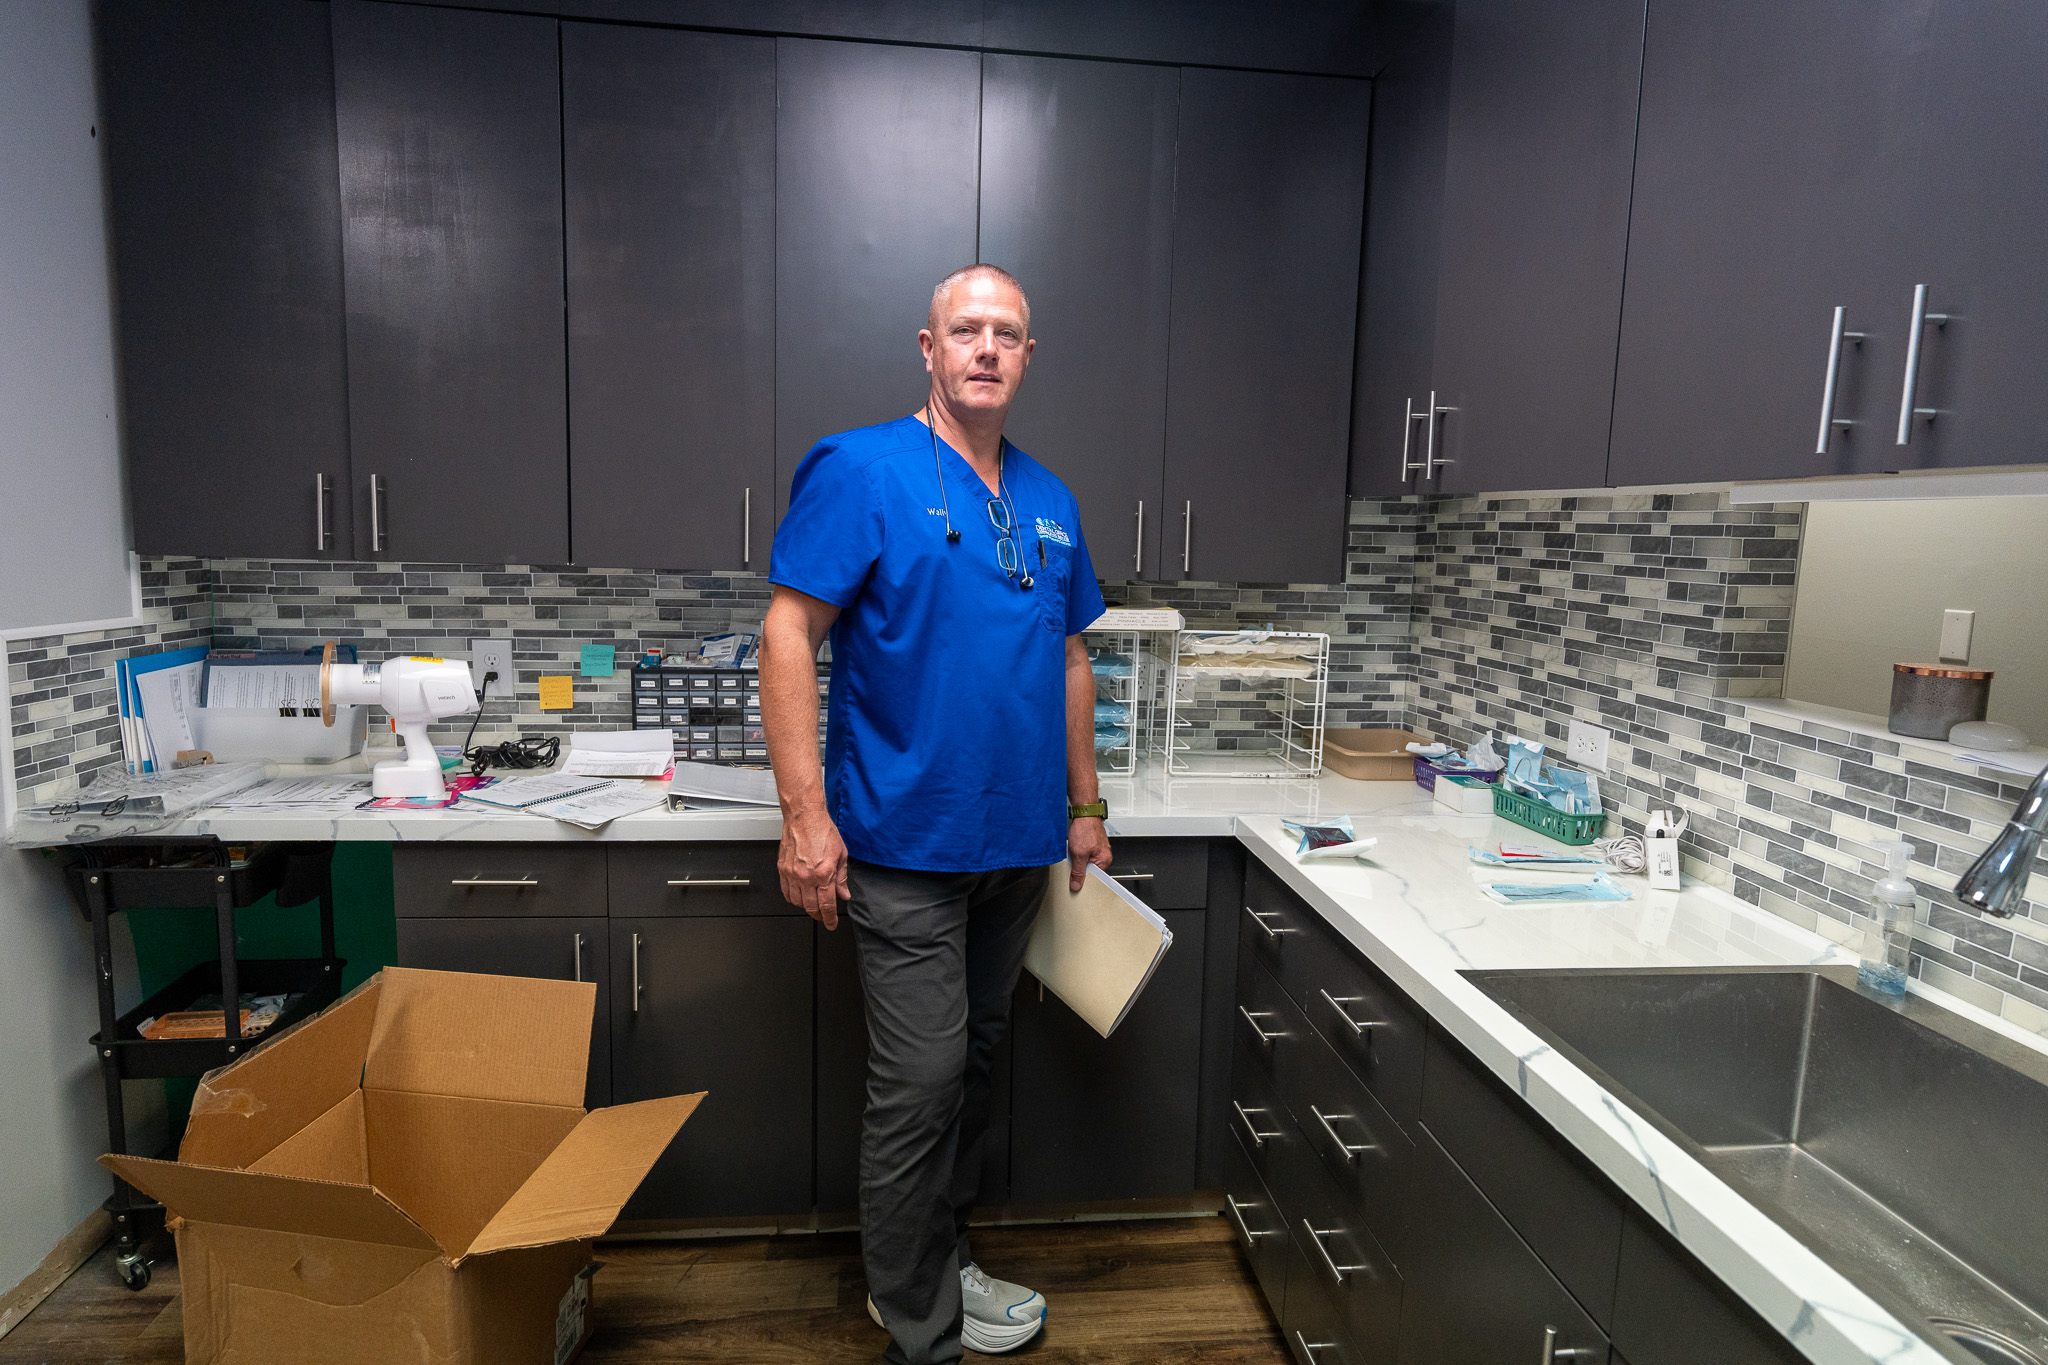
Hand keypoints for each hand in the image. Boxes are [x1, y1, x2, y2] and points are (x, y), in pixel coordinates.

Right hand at [779, 807, 849, 928]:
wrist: (805, 818)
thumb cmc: (823, 831)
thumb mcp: (841, 855)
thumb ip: (842, 878)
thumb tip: (844, 894)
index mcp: (824, 873)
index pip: (827, 905)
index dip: (830, 919)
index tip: (831, 924)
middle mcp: (806, 876)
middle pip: (811, 907)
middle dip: (819, 916)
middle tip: (823, 917)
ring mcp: (792, 874)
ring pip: (797, 902)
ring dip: (806, 907)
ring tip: (813, 906)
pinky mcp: (783, 869)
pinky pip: (786, 892)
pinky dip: (793, 899)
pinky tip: (799, 897)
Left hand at [1068, 816, 1111, 891]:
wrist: (1084, 813)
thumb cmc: (1085, 829)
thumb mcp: (1078, 854)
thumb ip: (1078, 872)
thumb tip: (1077, 885)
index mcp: (1104, 861)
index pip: (1094, 878)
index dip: (1083, 879)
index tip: (1075, 880)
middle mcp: (1104, 856)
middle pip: (1090, 870)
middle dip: (1080, 868)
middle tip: (1074, 860)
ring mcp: (1099, 850)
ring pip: (1086, 862)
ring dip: (1078, 859)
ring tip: (1075, 850)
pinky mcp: (1093, 844)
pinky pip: (1085, 854)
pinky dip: (1078, 852)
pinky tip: (1075, 847)